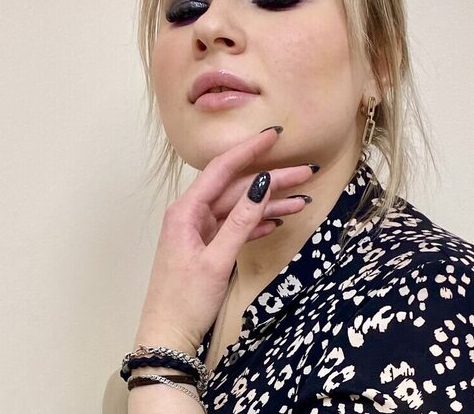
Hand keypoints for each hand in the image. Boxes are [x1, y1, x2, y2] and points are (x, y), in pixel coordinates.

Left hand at [134, 127, 315, 353]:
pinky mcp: (208, 248)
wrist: (167, 337)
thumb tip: (261, 184)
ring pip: (239, 208)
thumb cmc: (185, 301)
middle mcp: (191, 215)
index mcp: (186, 211)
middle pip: (236, 189)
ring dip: (270, 204)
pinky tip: (279, 220)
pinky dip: (257, 223)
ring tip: (303, 200)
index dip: (249, 151)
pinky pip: (236, 227)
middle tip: (306, 173)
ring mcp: (200, 232)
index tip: (273, 136)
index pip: (221, 170)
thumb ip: (241, 221)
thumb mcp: (217, 260)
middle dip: (271, 181)